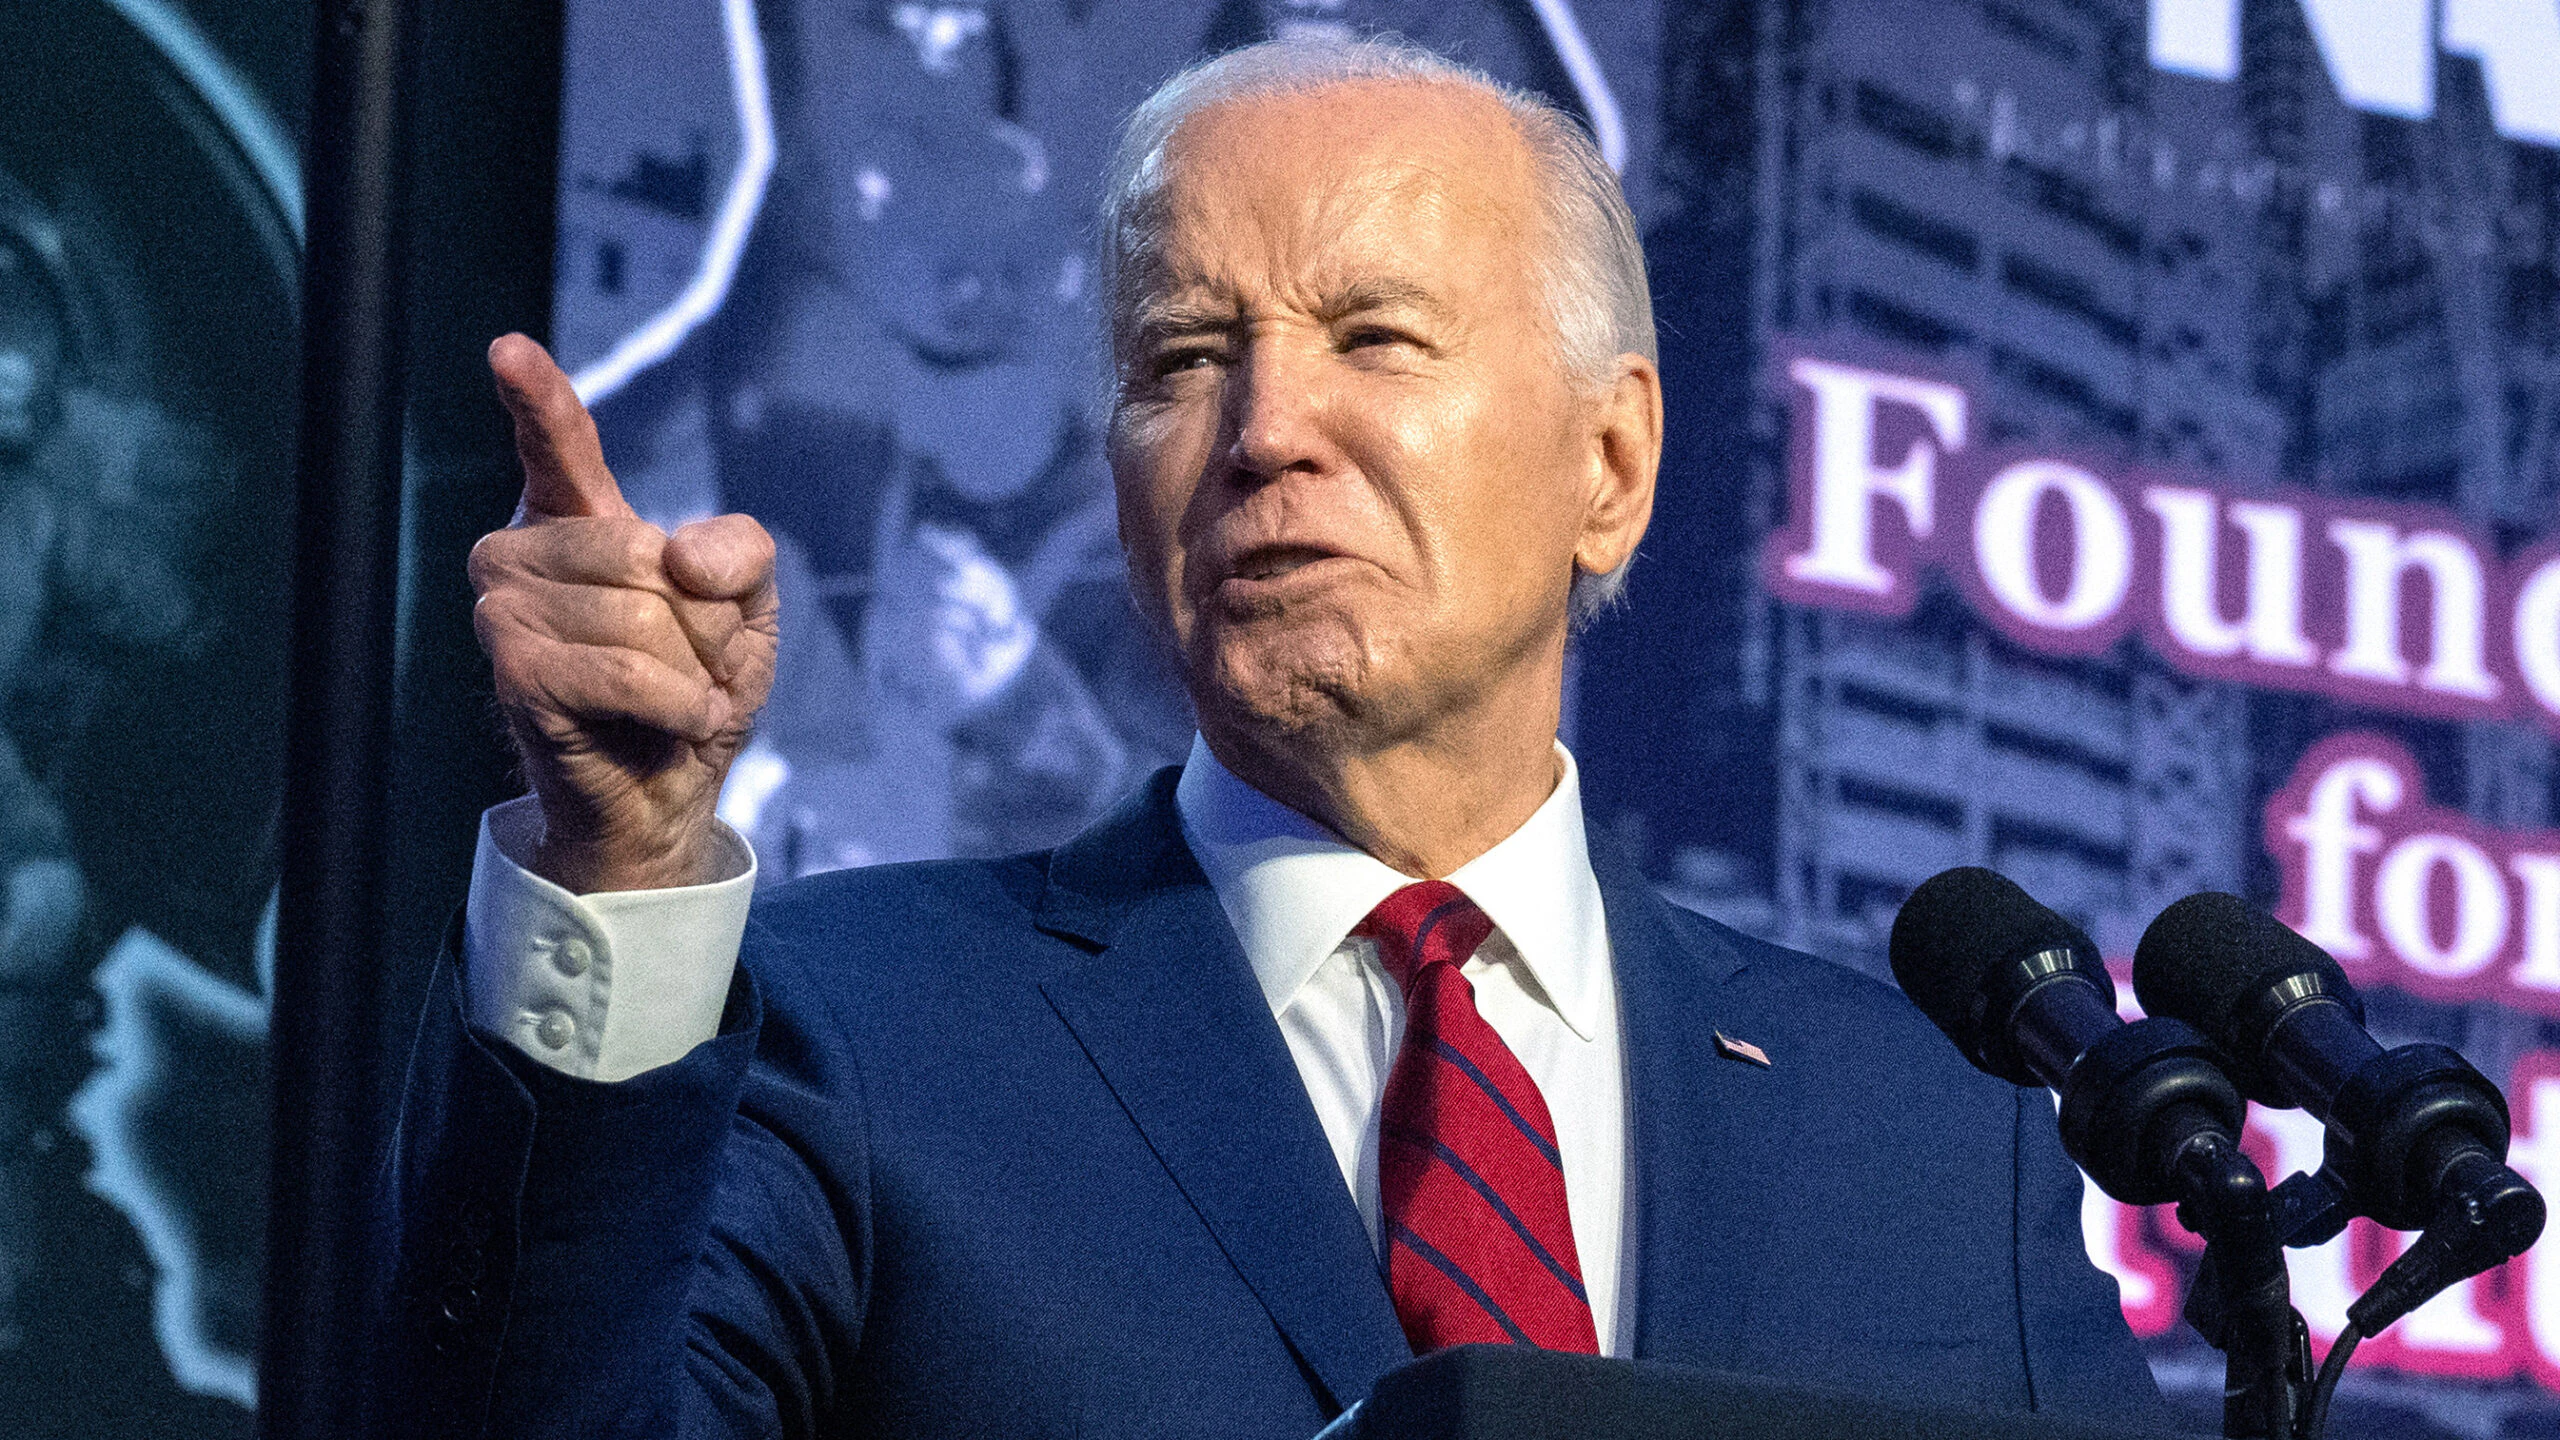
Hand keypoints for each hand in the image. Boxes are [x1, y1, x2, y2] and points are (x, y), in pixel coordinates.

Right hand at [469, 335, 778, 891]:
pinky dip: (675, 703)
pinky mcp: (514, 670)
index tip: (507, 349)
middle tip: (691, 666)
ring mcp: (504, 609)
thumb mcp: (746, 606)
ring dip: (692, 670)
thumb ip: (740, 552)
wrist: (670, 789)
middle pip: (648, 553)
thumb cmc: (694, 687)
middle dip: (703, 622)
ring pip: (642, 614)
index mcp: (573, 519)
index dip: (537, 397)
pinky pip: (626, 670)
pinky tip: (674, 723)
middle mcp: (521, 552)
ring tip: (676, 697)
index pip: (556, 444)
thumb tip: (679, 555)